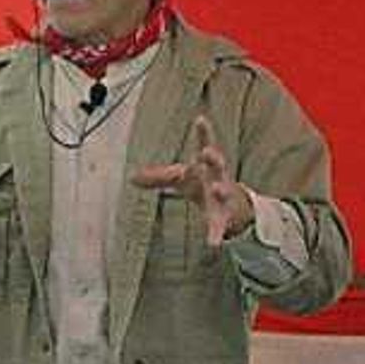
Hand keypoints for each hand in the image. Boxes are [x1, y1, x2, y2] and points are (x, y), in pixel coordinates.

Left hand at [133, 110, 248, 245]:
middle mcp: (218, 177)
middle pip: (218, 164)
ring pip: (223, 191)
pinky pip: (219, 227)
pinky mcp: (224, 218)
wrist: (233, 208)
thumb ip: (158, 177)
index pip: (205, 144)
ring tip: (217, 189)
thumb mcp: (181, 179)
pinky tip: (212, 245)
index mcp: (206, 165)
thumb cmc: (203, 185)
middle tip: (207, 152)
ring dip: (221, 190)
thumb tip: (130, 177)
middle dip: (214, 157)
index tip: (201, 118)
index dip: (203, 132)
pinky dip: (215, 235)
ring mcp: (224, 196)